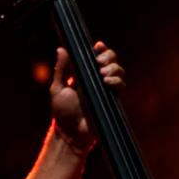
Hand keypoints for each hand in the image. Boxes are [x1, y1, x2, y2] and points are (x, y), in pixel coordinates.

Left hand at [50, 41, 124, 155]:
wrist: (72, 132)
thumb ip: (61, 69)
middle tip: (100, 62)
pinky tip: (107, 81)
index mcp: (85, 74)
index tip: (98, 46)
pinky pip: (121, 86)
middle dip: (108, 56)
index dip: (101, 49)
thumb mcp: (58, 88)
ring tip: (103, 73)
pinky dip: (116, 80)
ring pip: (118, 71)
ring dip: (113, 68)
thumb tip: (61, 49)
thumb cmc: (63, 112)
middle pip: (111, 60)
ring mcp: (106, 90)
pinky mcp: (112, 100)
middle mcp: (98, 80)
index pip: (97, 56)